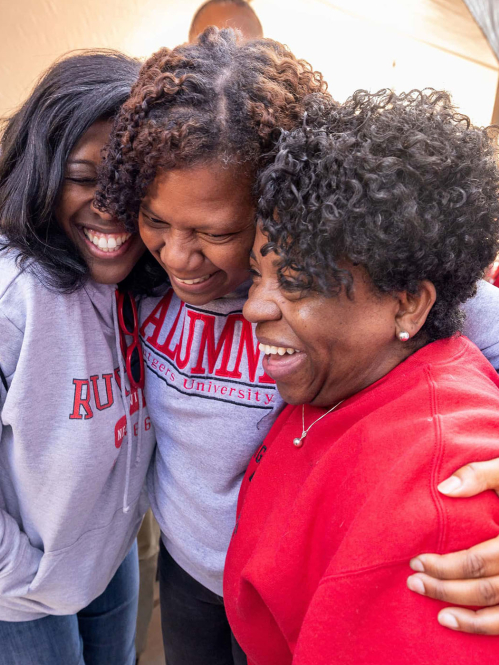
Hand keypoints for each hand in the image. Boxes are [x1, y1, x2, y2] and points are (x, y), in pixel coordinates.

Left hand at [407, 458, 498, 634]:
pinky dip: (488, 627)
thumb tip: (443, 489)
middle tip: (414, 582)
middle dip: (445, 589)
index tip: (415, 561)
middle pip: (484, 589)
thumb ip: (479, 475)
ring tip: (439, 616)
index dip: (443, 565)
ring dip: (467, 619)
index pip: (477, 561)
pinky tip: (464, 623)